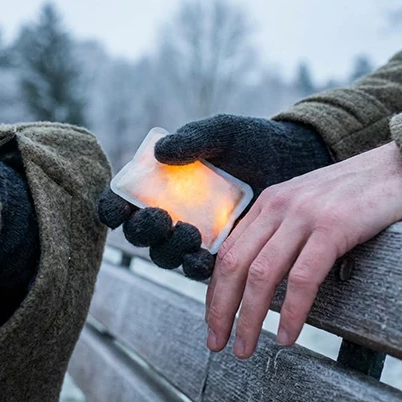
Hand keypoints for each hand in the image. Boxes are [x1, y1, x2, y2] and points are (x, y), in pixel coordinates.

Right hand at [97, 115, 331, 278]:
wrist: (289, 162)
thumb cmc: (248, 142)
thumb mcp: (222, 132)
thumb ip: (193, 138)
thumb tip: (160, 152)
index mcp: (158, 182)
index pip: (122, 199)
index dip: (112, 207)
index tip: (118, 209)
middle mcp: (168, 212)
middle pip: (139, 233)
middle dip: (144, 229)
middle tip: (161, 218)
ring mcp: (190, 235)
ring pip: (165, 255)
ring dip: (170, 249)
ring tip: (190, 233)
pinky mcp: (217, 253)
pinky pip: (197, 268)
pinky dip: (195, 265)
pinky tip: (203, 256)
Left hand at [205, 142, 401, 357]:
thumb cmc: (362, 195)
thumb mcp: (312, 206)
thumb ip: (286, 232)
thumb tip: (265, 278)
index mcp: (270, 202)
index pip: (228, 253)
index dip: (216, 292)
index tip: (214, 323)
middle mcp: (280, 205)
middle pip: (234, 265)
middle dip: (221, 310)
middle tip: (217, 344)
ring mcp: (305, 214)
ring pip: (261, 275)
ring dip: (249, 319)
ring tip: (247, 349)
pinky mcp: (334, 226)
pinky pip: (302, 278)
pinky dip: (291, 313)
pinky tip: (287, 336)